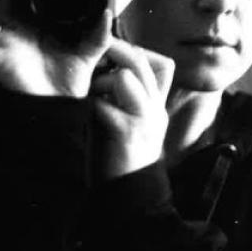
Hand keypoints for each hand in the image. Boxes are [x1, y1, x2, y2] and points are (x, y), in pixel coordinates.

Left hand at [91, 39, 174, 179]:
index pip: (162, 64)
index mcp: (156, 107)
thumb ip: (127, 102)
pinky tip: (89, 118)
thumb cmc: (121, 161)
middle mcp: (154, 110)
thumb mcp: (132, 126)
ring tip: (93, 96)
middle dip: (115, 50)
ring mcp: (142, 120)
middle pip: (140, 62)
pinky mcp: (124, 132)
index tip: (115, 57)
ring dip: (101, 81)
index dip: (137, 52)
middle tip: (97, 52)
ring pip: (124, 76)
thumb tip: (110, 76)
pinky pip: (101, 103)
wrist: (129, 200)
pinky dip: (90, 105)